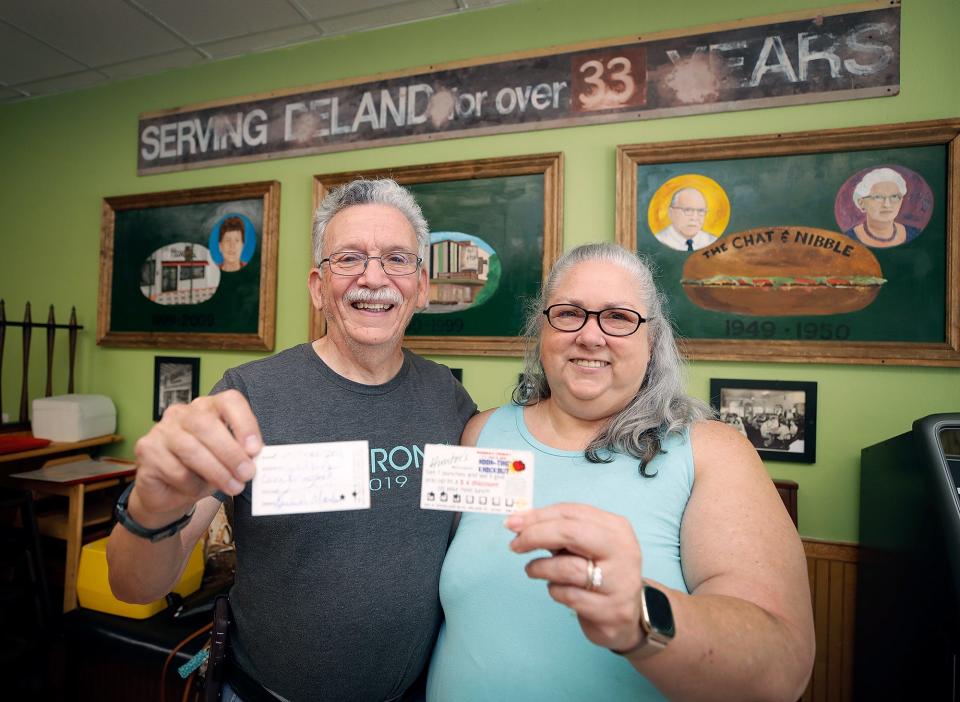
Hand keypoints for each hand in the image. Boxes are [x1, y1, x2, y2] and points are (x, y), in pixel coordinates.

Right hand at [130, 390, 261, 525]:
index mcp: (208, 407)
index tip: (255, 449)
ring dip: (217, 472)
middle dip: (231, 452)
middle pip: (208, 425)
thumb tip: (257, 457)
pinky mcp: (147, 450)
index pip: (229, 401)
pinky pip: (176, 470)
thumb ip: (242, 454)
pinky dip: (192, 485)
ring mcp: (161, 429)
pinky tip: (196, 490)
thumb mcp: (227, 461)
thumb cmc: (202, 471)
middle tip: (247, 473)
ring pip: (192, 449)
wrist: (168, 493)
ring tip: (233, 487)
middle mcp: (183, 413)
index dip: (244, 423)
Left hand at [505, 503, 645, 651]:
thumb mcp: (584, 547)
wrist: (626, 618)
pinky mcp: (611, 610)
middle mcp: (623, 550)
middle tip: (515, 545)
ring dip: (541, 568)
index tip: (512, 523)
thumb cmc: (598, 573)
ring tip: (533, 570)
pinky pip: (569, 595)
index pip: (571, 512)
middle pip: (570, 533)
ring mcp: (620, 581)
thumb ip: (558, 532)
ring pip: (567, 567)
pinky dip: (555, 591)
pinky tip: (557, 589)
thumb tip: (519, 522)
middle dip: (535, 535)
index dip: (538, 516)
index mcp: (616, 528)